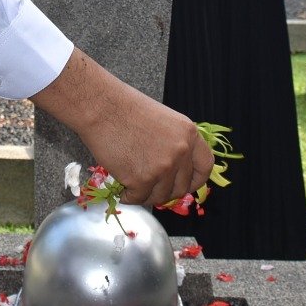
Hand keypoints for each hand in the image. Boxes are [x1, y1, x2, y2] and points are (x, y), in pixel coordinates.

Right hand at [31, 48, 213, 205]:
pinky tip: (120, 183)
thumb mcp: (164, 121)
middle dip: (165, 191)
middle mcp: (181, 151)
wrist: (101, 106)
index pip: (204, 167)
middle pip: (181, 188)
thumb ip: (175, 144)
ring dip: (145, 194)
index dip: (195, 180)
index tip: (185, 185)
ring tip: (131, 181)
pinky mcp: (142, 179)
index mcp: (189, 134)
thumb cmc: (126, 109)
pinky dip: (128, 195)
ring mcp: (163, 167)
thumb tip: (176, 173)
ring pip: (159, 197)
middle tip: (149, 185)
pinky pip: (138, 198)